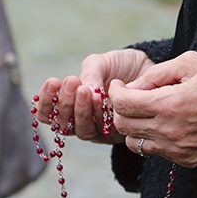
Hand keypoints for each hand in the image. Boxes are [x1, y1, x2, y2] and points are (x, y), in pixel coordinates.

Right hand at [34, 49, 154, 143]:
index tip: (52, 82)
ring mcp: (99, 130)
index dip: (46, 102)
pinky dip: (100, 114)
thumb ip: (89, 73)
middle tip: (70, 82)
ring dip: (81, 110)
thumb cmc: (120, 66)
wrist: (151, 68)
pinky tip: (100, 97)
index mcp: (70, 106)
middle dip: (64, 103)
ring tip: (84, 89)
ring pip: (82, 130)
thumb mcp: (100, 63)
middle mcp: (81, 121)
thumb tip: (84, 90)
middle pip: (63, 125)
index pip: (48, 113)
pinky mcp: (117, 135)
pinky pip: (104, 130)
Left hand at [109, 51, 196, 167]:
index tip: (118, 86)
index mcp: (169, 104)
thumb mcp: (189, 63)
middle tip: (129, 99)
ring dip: (134, 127)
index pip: (123, 104)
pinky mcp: (186, 160)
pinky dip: (152, 138)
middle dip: (120, 110)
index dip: (114, 93)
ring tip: (145, 112)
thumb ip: (154, 74)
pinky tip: (164, 124)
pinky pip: (155, 152)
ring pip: (135, 143)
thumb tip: (129, 88)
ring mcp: (177, 149)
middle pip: (123, 126)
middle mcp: (170, 131)